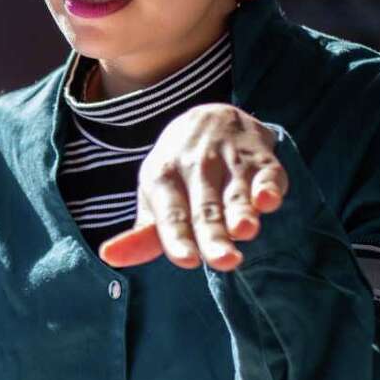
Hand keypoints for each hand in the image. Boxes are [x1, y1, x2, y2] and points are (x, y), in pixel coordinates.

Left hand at [98, 104, 287, 272]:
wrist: (209, 118)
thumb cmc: (178, 174)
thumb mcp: (154, 196)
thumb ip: (142, 234)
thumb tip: (109, 257)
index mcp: (162, 177)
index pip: (170, 213)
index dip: (177, 237)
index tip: (186, 260)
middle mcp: (195, 167)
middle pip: (205, 208)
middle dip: (214, 235)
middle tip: (223, 261)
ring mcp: (230, 160)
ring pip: (236, 191)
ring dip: (241, 210)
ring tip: (245, 231)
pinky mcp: (262, 159)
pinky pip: (268, 173)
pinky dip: (270, 186)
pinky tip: (269, 200)